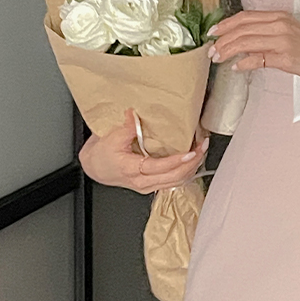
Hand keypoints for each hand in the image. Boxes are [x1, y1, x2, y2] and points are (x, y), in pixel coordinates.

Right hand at [78, 107, 209, 193]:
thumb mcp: (110, 138)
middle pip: (173, 177)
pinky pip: (174, 181)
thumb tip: (134, 114)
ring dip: (192, 167)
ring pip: (176, 181)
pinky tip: (193, 160)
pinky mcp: (152, 184)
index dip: (176, 161)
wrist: (96, 168)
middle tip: (203, 146)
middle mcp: (143, 182)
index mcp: (132, 170)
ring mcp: (149, 185)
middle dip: (192, 163)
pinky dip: (186, 171)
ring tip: (202, 150)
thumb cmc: (102, 155)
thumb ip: (126, 127)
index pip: (159, 168)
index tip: (190, 152)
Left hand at [206, 10, 299, 83]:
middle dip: (222, 39)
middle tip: (211, 50)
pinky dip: (244, 62)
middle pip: (242, 28)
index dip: (226, 24)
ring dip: (228, 51)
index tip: (213, 32)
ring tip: (218, 59)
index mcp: (280, 17)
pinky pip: (258, 59)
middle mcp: (280, 25)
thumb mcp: (292, 34)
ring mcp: (283, 41)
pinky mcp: (287, 58)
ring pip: (246, 42)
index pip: (245, 17)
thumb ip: (270, 36)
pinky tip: (236, 68)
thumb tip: (247, 45)